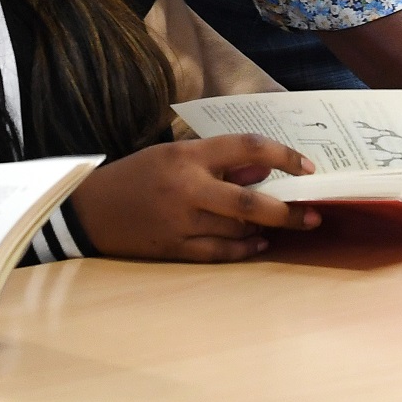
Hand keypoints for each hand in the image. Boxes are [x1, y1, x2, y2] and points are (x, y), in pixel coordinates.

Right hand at [70, 135, 318, 261]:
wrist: (88, 209)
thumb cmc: (136, 175)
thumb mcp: (174, 154)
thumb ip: (219, 162)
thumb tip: (265, 170)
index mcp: (187, 156)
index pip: (247, 147)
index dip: (284, 156)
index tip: (307, 167)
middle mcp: (186, 188)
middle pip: (250, 203)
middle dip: (288, 211)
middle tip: (313, 215)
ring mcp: (180, 222)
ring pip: (237, 231)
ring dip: (266, 230)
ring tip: (282, 226)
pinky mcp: (173, 249)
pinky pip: (219, 253)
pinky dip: (244, 250)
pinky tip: (259, 245)